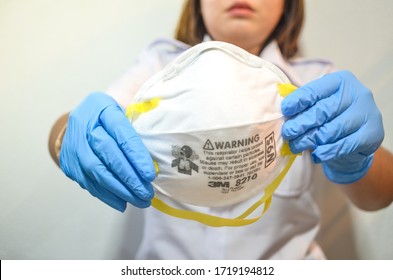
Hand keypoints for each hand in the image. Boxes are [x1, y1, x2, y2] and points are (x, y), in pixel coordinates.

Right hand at [60, 92, 155, 210]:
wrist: (85, 116)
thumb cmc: (113, 115)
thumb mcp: (127, 110)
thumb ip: (140, 130)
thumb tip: (154, 165)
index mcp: (101, 106)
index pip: (120, 132)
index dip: (136, 155)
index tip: (150, 174)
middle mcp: (83, 123)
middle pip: (106, 152)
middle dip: (128, 176)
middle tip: (146, 193)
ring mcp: (72, 143)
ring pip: (95, 170)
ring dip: (119, 189)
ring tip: (138, 200)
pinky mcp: (68, 161)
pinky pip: (87, 181)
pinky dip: (106, 194)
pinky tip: (122, 202)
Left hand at [281, 71, 383, 183]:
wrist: (357, 139)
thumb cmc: (332, 117)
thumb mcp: (319, 105)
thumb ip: (304, 105)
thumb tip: (282, 112)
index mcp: (342, 81)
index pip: (316, 89)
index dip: (299, 100)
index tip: (285, 110)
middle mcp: (358, 94)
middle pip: (323, 111)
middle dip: (301, 123)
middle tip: (287, 132)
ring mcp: (367, 114)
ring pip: (332, 130)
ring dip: (310, 140)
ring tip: (296, 146)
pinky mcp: (372, 134)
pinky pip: (343, 145)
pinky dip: (326, 151)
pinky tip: (316, 155)